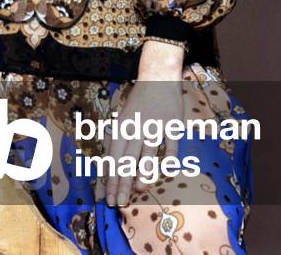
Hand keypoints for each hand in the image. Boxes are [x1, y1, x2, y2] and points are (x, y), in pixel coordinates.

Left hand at [99, 46, 184, 207]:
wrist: (158, 77)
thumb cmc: (138, 103)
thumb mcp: (122, 119)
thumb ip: (118, 142)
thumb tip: (108, 169)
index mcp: (121, 127)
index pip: (113, 157)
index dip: (110, 179)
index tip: (108, 199)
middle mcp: (136, 127)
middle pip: (127, 158)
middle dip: (122, 182)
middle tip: (119, 202)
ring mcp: (154, 125)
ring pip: (148, 152)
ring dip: (144, 171)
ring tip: (140, 189)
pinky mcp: (172, 123)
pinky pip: (171, 143)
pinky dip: (170, 156)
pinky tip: (168, 169)